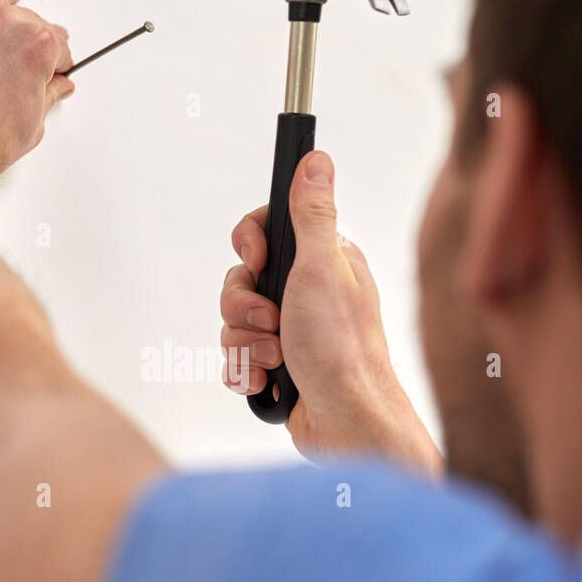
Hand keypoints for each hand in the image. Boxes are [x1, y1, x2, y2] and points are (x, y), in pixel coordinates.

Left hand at [0, 0, 73, 188]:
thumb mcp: (27, 127)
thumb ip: (46, 97)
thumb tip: (56, 86)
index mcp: (35, 46)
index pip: (56, 43)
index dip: (56, 58)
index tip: (54, 65)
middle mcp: (0, 21)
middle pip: (24, 16)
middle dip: (30, 31)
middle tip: (26, 44)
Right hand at [221, 149, 442, 471]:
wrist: (347, 422)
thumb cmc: (343, 349)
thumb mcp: (321, 269)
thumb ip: (312, 213)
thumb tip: (316, 159)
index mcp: (322, 262)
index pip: (266, 231)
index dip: (250, 247)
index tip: (257, 263)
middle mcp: (306, 294)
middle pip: (240, 281)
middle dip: (243, 307)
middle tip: (270, 322)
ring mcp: (290, 332)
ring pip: (234, 324)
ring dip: (247, 344)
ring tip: (276, 359)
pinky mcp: (278, 367)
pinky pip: (237, 359)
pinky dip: (246, 372)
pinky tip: (269, 382)